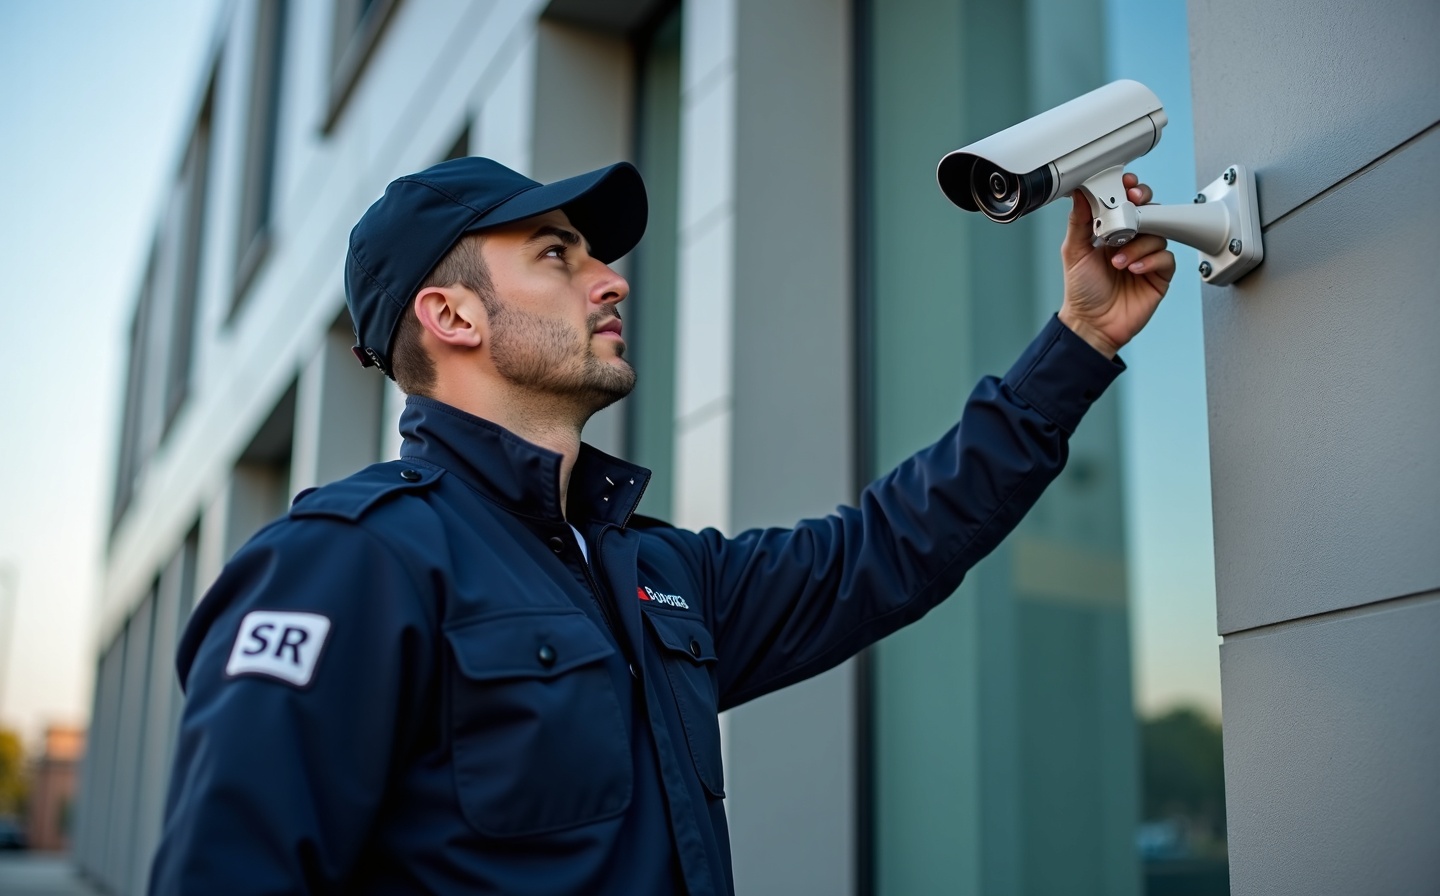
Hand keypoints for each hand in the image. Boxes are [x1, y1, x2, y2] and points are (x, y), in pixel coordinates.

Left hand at [1058, 173, 1174, 358]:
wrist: (1092, 324)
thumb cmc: (1082, 292)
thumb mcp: (1074, 252)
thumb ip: (1079, 222)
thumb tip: (1081, 194)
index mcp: (1111, 232)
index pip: (1126, 203)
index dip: (1129, 191)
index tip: (1127, 185)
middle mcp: (1132, 241)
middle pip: (1150, 212)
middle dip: (1143, 206)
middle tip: (1134, 207)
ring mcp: (1147, 257)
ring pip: (1158, 234)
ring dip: (1138, 244)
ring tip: (1118, 261)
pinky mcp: (1160, 275)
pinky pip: (1166, 257)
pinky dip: (1150, 260)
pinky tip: (1134, 269)